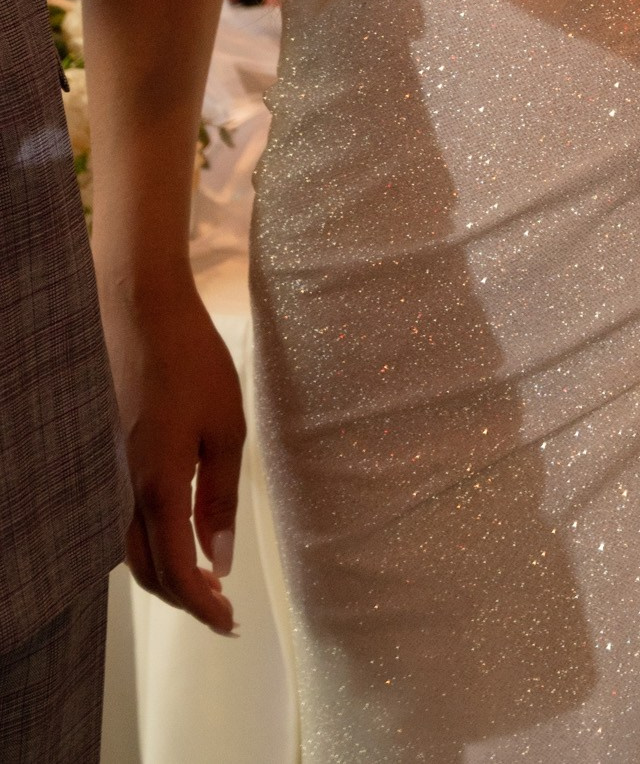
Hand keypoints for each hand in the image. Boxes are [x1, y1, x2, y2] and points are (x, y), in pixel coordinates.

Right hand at [102, 272, 243, 636]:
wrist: (143, 314)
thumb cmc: (193, 363)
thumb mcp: (227, 427)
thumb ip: (221, 497)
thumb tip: (220, 559)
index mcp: (159, 485)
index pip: (175, 569)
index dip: (201, 605)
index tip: (228, 622)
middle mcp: (126, 490)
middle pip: (147, 571)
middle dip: (184, 600)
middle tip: (222, 611)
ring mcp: (114, 476)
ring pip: (131, 551)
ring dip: (167, 576)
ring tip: (207, 582)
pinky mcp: (113, 462)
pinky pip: (126, 523)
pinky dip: (152, 546)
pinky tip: (179, 539)